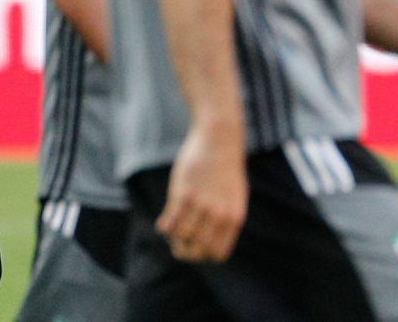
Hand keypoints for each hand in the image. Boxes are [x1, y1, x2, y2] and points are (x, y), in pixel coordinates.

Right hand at [157, 123, 247, 262]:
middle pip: (199, 249)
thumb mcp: (234, 196)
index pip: (218, 253)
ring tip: (170, 232)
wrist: (219, 140)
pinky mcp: (184, 193)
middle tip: (178, 246)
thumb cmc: (225, 168)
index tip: (195, 248)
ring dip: (174, 239)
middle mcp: (219, 215)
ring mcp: (201, 204)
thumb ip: (226, 216)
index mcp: (234, 218)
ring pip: (183, 236)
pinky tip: (163, 224)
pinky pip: (171, 220)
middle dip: (186, 252)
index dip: (204, 256)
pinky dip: (164, 227)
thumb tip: (213, 234)